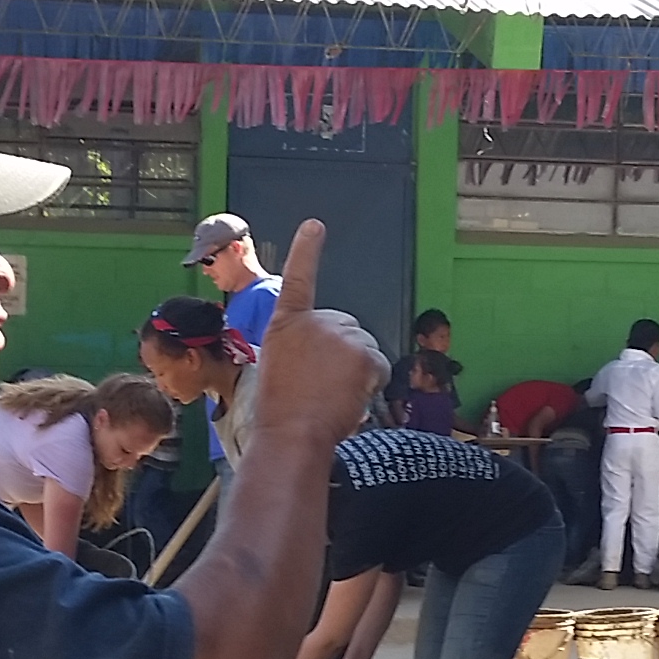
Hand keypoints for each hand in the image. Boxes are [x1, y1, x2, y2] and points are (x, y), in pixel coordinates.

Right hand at [252, 218, 384, 439]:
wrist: (292, 432)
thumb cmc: (282, 409)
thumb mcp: (279, 366)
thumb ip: (302, 348)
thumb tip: (325, 353)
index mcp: (287, 323)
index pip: (299, 279)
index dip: (307, 251)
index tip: (315, 226)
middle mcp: (316, 320)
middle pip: (346, 330)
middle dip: (342, 354)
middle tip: (322, 384)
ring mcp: (341, 334)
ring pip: (364, 349)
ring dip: (356, 370)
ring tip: (331, 393)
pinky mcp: (363, 352)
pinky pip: (378, 366)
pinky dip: (370, 382)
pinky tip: (349, 395)